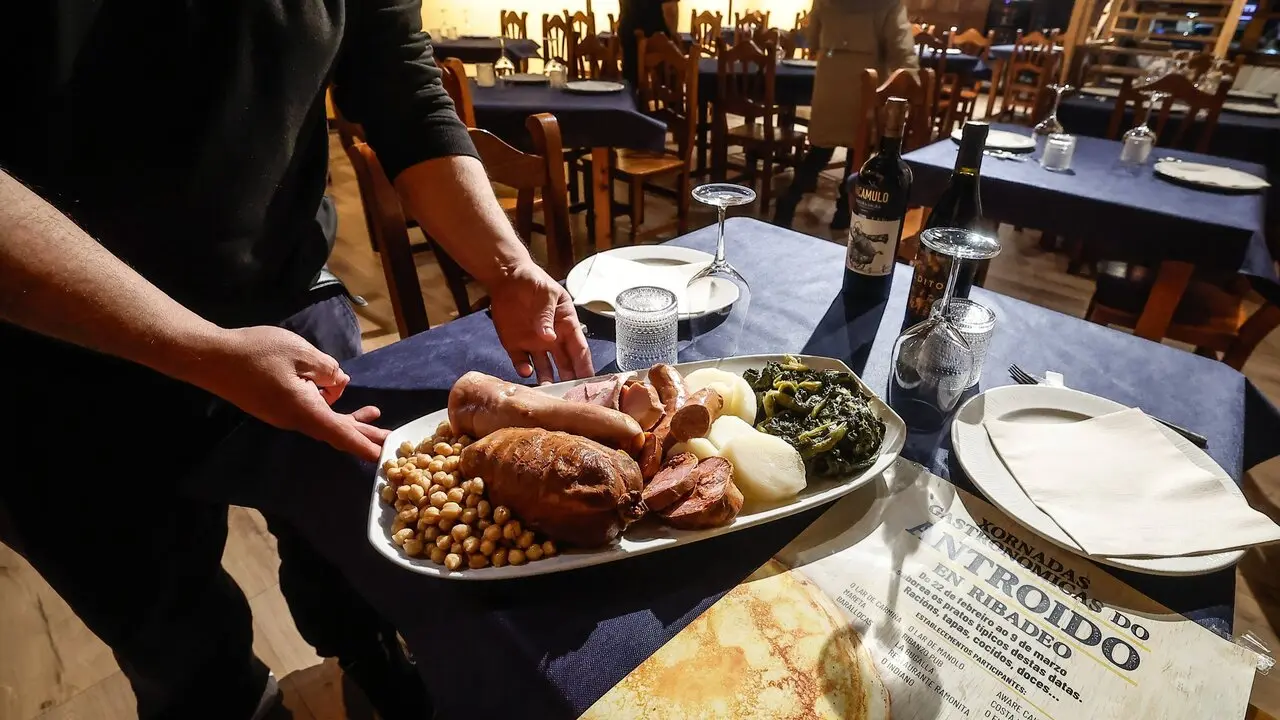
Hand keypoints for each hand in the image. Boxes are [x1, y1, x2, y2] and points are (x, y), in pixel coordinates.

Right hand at [195, 326, 389, 460]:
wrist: (210, 358)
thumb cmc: (256, 352)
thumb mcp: (300, 353)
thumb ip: (326, 368)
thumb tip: (339, 382)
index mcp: (304, 410)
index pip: (340, 433)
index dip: (364, 445)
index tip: (383, 459)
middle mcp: (295, 418)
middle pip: (336, 430)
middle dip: (365, 434)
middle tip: (391, 441)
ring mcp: (284, 414)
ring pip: (323, 418)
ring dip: (348, 416)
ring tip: (374, 412)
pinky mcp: (276, 406)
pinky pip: (309, 410)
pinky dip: (327, 403)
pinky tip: (332, 387)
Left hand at [487, 262, 593, 382]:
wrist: (507, 277)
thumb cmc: (533, 281)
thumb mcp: (546, 292)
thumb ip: (547, 314)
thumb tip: (550, 338)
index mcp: (566, 326)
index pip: (580, 350)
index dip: (586, 367)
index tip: (591, 384)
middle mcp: (553, 340)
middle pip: (565, 365)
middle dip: (570, 381)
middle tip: (572, 397)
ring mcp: (534, 345)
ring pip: (545, 369)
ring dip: (548, 380)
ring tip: (549, 392)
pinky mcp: (515, 346)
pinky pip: (521, 363)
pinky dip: (524, 369)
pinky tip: (525, 371)